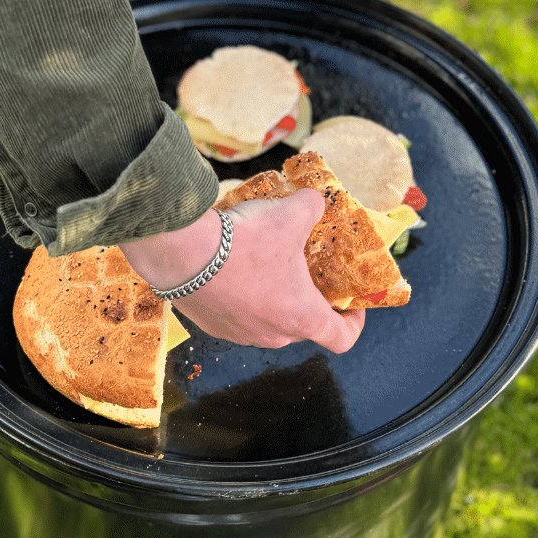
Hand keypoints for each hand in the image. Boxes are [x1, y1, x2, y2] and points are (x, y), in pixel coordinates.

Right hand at [119, 191, 364, 352]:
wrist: (183, 255)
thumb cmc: (246, 242)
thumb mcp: (291, 213)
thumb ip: (312, 206)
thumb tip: (314, 200)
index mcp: (301, 317)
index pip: (341, 337)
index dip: (354, 322)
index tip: (351, 303)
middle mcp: (272, 335)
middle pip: (302, 327)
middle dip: (307, 301)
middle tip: (305, 273)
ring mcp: (239, 334)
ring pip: (266, 321)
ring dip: (271, 300)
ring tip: (265, 266)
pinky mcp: (210, 325)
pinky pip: (235, 315)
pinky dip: (239, 297)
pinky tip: (231, 268)